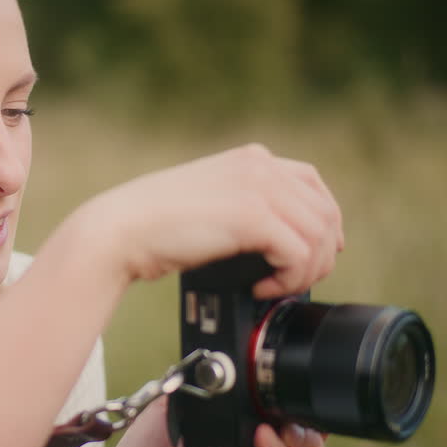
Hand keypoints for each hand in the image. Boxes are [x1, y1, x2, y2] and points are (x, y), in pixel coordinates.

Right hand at [80, 144, 342, 297]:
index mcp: (251, 159)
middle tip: (293, 282)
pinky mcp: (253, 215)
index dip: (325, 221)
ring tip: (274, 287)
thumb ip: (247, 209)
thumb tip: (282, 242)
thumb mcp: (211, 206)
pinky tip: (260, 287)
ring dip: (304, 272)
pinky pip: (300, 254)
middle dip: (320, 255)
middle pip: (325, 213)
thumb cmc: (154, 228)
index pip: (312, 183)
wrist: (121, 230)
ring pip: (319, 236)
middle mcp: (261, 166)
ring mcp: (259, 187)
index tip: (317, 253)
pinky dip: (287, 280)